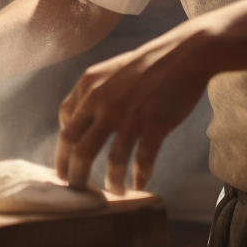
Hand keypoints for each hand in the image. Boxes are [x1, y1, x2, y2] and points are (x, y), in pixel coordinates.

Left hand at [55, 25, 215, 194]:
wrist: (183, 54)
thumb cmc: (144, 65)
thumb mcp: (107, 73)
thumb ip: (89, 96)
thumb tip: (72, 124)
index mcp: (89, 88)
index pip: (66, 129)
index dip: (63, 155)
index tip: (66, 169)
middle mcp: (104, 102)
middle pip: (80, 149)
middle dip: (77, 176)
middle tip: (79, 191)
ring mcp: (130, 114)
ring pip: (112, 160)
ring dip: (112, 182)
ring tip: (114, 192)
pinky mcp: (155, 122)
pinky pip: (143, 158)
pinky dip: (140, 175)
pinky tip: (139, 183)